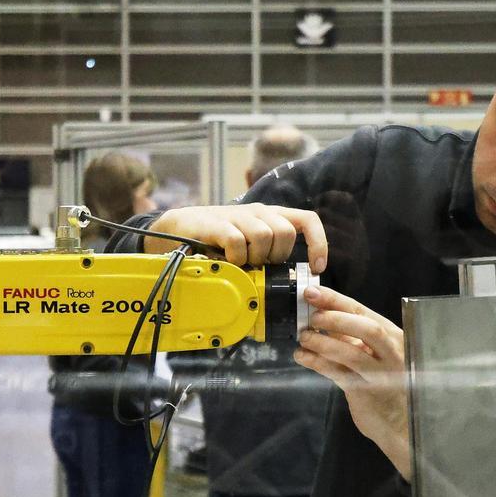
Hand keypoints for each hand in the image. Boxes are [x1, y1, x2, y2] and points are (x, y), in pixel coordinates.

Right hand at [145, 203, 327, 271]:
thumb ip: (266, 257)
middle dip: (275, 256)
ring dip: (253, 257)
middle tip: (257, 265)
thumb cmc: (216, 242)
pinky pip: (237, 242)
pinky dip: (234, 257)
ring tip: (239, 263)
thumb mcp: (247, 247)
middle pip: (284, 233)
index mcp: (270, 216)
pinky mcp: (218, 223)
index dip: (318, 243)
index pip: (307, 220)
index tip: (315, 268)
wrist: (177, 228)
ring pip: (263, 236)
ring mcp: (238, 216)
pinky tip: (226, 260)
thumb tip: (286, 285)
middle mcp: (258, 212)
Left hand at [292, 285, 411, 480]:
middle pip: (367, 329)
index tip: (311, 292)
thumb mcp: (371, 352)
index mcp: (392, 335)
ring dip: (323, 343)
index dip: (335, 300)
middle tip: (311, 317)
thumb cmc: (383, 380)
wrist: (398, 421)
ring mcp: (382, 374)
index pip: (363, 312)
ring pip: (352, 354)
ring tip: (303, 337)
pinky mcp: (367, 393)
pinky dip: (317, 363)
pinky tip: (302, 356)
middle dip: (335, 319)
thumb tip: (318, 310)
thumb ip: (349, 334)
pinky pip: (339, 375)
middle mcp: (392, 352)